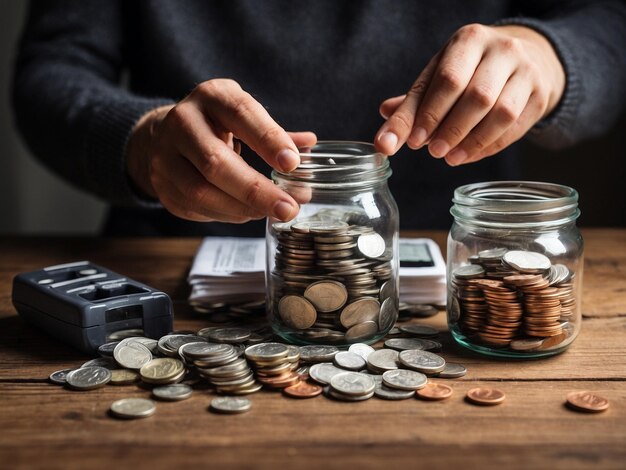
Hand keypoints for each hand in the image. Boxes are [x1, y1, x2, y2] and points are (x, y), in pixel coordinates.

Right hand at [127, 78, 315, 222]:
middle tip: (289, 208)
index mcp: (212, 97)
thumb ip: (275, 132)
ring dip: (242, 208)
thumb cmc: (216, 124)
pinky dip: (227, 215)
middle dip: (256, 190)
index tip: (293, 163)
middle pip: (215, 162)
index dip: (268, 139)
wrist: (164, 134)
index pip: (240, 114)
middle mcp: (183, 122)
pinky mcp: (161, 184)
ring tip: (272, 212)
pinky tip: (247, 213)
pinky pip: (195, 207)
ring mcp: (165, 155)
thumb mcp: (244, 115)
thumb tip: (310, 144)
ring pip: (201, 191)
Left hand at [374, 24, 565, 164]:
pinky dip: (489, 146)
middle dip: (451, 129)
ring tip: (450, 159)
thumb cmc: (468, 72)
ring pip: (501, 113)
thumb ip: (410, 109)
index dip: (431, 113)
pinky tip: (469, 156)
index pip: (449, 79)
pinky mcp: (541, 95)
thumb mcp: (437, 79)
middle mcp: (502, 50)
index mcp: (469, 40)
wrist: (521, 61)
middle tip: (432, 152)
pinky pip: (516, 127)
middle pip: (477, 97)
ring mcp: (527, 71)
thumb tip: (383, 142)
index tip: (414, 141)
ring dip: (472, 142)